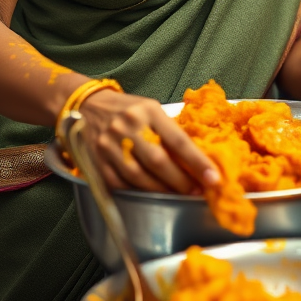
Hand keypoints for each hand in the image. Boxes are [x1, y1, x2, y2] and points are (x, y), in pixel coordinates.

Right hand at [77, 88, 219, 194]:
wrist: (87, 105)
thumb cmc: (128, 109)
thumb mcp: (151, 109)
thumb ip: (169, 130)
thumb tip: (196, 157)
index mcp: (148, 111)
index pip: (178, 140)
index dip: (197, 162)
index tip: (213, 178)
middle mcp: (128, 126)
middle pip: (158, 161)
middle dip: (181, 181)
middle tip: (197, 191)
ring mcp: (109, 144)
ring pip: (139, 176)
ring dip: (162, 191)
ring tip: (178, 195)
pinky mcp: (96, 160)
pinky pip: (120, 183)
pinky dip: (138, 192)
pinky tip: (151, 195)